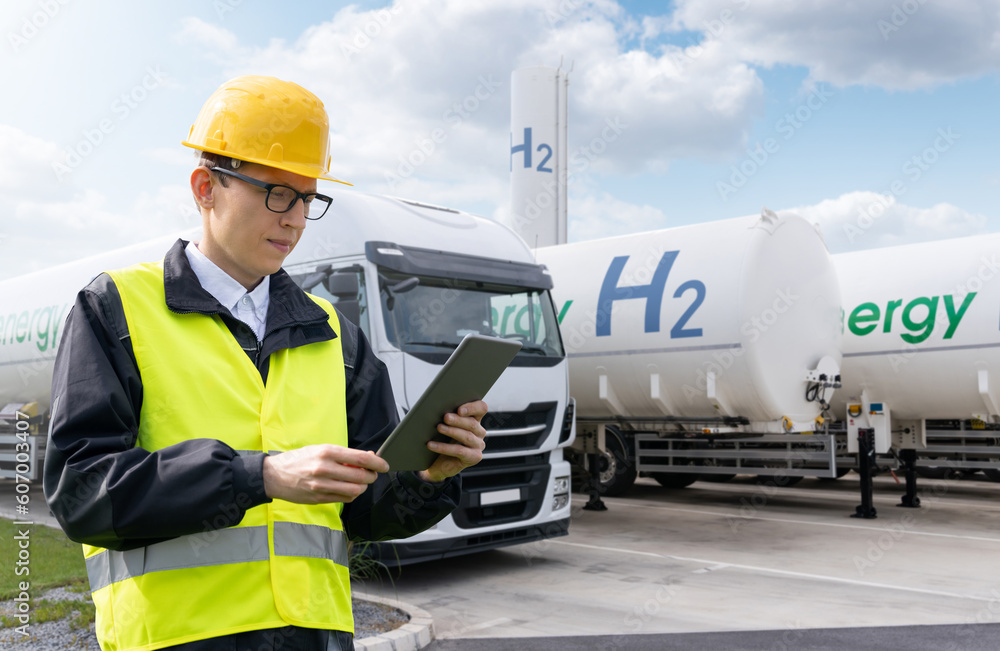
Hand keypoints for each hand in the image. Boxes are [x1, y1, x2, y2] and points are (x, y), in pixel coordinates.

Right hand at [263, 445, 389, 503]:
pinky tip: (348, 489)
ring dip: (363, 487)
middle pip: (361, 477)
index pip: (361, 459)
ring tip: (360, 482)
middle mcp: (325, 469)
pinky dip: (351, 495)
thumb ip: (344, 455)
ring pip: (354, 491)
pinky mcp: (318, 499)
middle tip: (372, 474)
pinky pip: (344, 499)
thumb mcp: (320, 449)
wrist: (273, 475)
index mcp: (326, 452)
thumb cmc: (299, 459)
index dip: (377, 463)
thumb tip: (368, 457)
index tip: (384, 465)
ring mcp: (321, 486)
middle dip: (372, 476)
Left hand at [418, 400, 487, 483]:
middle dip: (458, 419)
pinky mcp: (474, 457)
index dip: (472, 407)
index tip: (459, 409)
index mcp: (475, 419)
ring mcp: (478, 445)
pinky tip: (431, 445)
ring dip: (452, 431)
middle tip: (445, 417)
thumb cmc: (441, 439)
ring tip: (439, 427)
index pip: (481, 408)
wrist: (438, 462)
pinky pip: (459, 450)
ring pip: (467, 436)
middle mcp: (480, 432)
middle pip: (472, 423)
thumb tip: (437, 408)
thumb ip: (448, 416)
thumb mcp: (446, 425)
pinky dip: (444, 447)